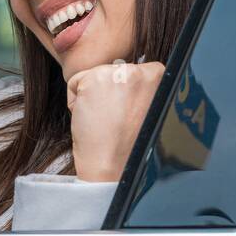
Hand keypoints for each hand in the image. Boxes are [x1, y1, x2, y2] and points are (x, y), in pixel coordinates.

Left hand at [65, 60, 165, 181]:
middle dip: (106, 94)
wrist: (113, 165)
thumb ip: (139, 89)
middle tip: (114, 120)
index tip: (125, 115)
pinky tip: (91, 118)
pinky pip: (74, 82)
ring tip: (104, 120)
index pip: (130, 72)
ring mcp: (117, 72)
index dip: (122, 95)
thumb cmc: (129, 144)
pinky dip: (75, 102)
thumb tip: (123, 72)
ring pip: (92, 76)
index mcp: (160, 76)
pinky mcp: (93, 78)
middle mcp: (141, 70)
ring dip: (91, 98)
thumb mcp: (146, 108)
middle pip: (111, 72)